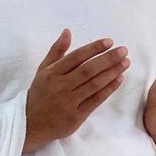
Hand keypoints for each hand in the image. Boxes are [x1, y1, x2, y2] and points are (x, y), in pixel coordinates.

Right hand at [23, 30, 129, 153]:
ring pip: (94, 84)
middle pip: (88, 70)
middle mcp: (60, 86)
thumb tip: (67, 31)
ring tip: (125, 63)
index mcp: (52, 73)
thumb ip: (57, 50)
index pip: (77, 57)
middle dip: (108, 59)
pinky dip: (109, 89)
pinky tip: (119, 79)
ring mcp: (69, 102)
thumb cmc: (40, 93)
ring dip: (112, 72)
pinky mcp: (76, 116)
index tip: (110, 41)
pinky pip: (96, 100)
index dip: (94, 48)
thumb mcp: (43, 69)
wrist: (30, 124)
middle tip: (124, 50)